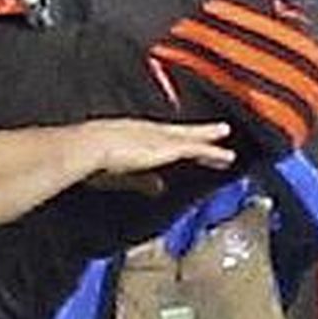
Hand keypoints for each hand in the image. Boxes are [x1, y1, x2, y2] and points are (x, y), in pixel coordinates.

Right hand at [75, 119, 237, 177]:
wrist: (90, 146)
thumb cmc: (93, 160)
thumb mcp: (122, 173)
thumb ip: (143, 180)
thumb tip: (160, 187)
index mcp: (135, 134)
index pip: (163, 137)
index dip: (178, 141)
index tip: (189, 144)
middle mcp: (151, 131)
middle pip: (182, 133)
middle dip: (200, 134)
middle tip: (219, 132)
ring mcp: (160, 136)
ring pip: (193, 138)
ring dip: (211, 139)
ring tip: (227, 139)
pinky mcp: (168, 146)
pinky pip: (196, 149)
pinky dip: (213, 152)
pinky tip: (226, 157)